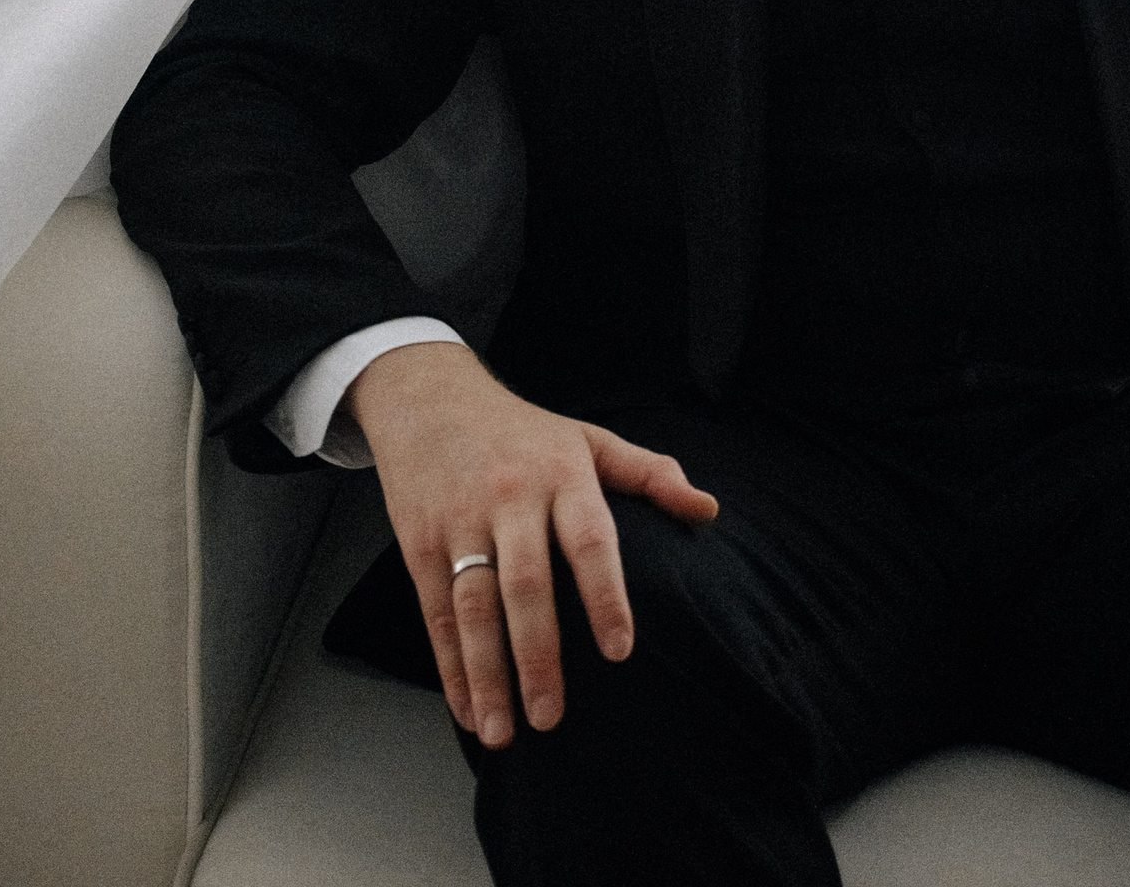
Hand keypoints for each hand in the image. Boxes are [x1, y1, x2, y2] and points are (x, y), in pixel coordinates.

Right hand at [347, 342, 718, 745]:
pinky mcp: (420, 543)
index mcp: (559, 473)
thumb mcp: (587, 437)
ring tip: (504, 732)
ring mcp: (460, 522)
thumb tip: (708, 509)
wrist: (428, 397)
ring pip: (474, 608)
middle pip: (525, 585)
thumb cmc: (522, 430)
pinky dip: (450, 666)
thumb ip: (648, 473)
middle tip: (553, 717)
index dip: (604, 594)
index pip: (587, 538)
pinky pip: (437, 612)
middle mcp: (509, 498)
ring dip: (486, 675)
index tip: (620, 650)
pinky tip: (467, 710)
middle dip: (538, 656)